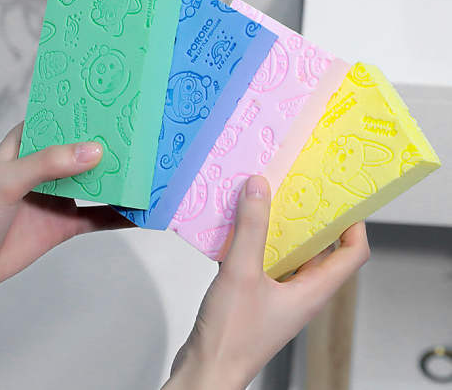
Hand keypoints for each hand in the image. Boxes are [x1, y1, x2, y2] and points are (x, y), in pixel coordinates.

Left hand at [0, 122, 132, 304]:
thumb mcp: (6, 180)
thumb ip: (49, 164)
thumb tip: (95, 151)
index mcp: (33, 143)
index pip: (69, 120)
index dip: (94, 113)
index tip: (125, 106)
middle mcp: (51, 165)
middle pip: (90, 152)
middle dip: (118, 147)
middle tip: (150, 139)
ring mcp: (61, 194)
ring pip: (100, 183)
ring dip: (123, 181)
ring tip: (153, 174)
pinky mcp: (66, 222)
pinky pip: (100, 217)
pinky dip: (120, 216)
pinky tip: (141, 213)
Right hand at [163, 175, 369, 389]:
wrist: (205, 371)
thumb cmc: (231, 337)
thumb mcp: (242, 273)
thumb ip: (251, 228)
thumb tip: (259, 188)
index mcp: (312, 290)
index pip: (352, 254)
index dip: (352, 225)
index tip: (340, 199)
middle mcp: (300, 292)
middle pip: (318, 249)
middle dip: (308, 218)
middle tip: (295, 190)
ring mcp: (278, 295)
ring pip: (287, 253)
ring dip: (276, 228)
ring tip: (263, 201)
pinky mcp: (256, 296)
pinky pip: (261, 260)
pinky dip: (252, 241)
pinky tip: (233, 227)